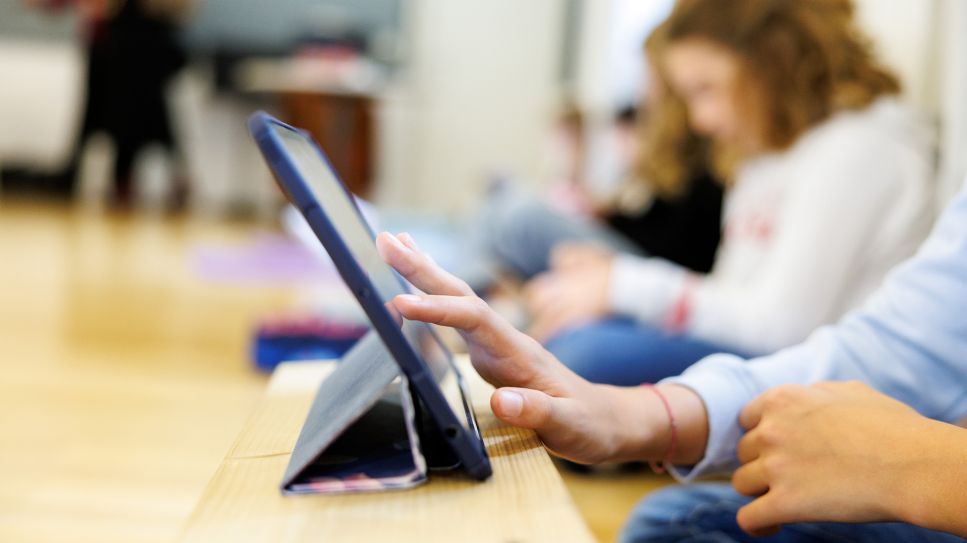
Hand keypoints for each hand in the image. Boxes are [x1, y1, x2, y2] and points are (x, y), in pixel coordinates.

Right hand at [376, 232, 706, 463]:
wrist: (606, 420)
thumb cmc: (588, 424)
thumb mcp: (568, 426)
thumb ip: (537, 412)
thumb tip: (501, 401)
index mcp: (518, 352)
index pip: (474, 319)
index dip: (437, 309)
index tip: (400, 302)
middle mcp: (504, 338)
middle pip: (459, 293)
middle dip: (421, 268)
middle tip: (383, 242)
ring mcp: (497, 342)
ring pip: (456, 298)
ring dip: (423, 271)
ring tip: (391, 244)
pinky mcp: (491, 351)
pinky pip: (456, 315)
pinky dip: (433, 295)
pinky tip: (417, 287)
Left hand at [733, 381, 936, 535]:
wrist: (915, 466)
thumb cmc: (893, 429)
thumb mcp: (849, 392)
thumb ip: (816, 393)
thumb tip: (806, 397)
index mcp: (783, 399)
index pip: (747, 421)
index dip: (762, 438)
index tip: (778, 451)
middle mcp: (771, 430)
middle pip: (744, 453)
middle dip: (763, 465)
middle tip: (791, 477)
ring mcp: (775, 466)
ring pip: (742, 484)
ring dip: (760, 493)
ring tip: (785, 501)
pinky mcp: (785, 503)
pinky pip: (748, 518)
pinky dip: (758, 525)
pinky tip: (775, 525)